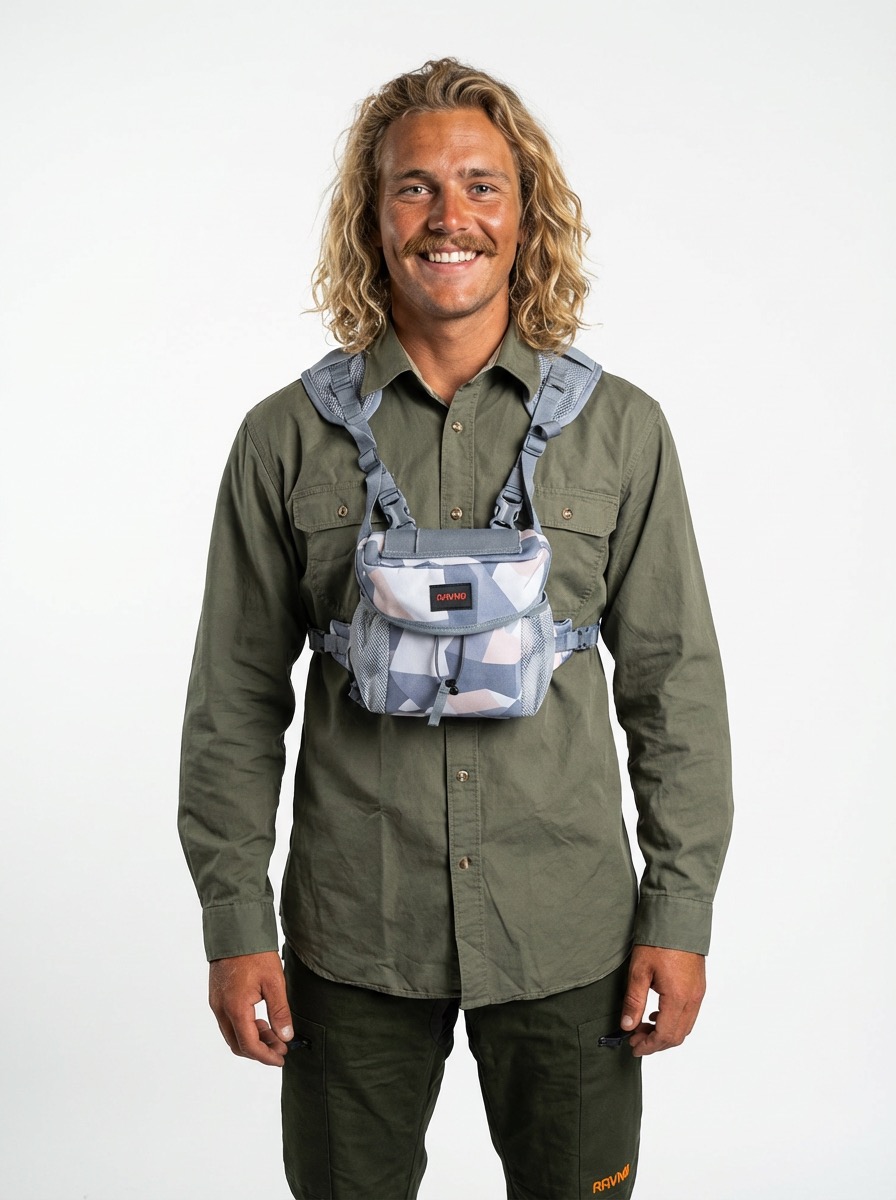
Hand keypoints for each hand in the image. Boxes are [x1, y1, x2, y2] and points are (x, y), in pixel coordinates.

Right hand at [208, 950, 293, 1066]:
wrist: (235, 930)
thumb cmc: (255, 953)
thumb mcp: (274, 982)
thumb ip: (280, 1012)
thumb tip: (286, 1037)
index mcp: (235, 1008)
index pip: (249, 1045)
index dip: (266, 1056)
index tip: (281, 1058)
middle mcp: (221, 1009)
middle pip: (237, 1044)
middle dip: (259, 1050)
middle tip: (280, 1046)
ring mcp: (216, 1003)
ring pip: (232, 1034)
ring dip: (252, 1039)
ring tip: (273, 1032)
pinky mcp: (216, 997)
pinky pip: (228, 1022)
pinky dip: (244, 1028)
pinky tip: (260, 1020)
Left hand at [620, 944, 705, 1056]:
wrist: (678, 918)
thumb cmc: (658, 941)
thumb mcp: (639, 971)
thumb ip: (634, 1001)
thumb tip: (627, 1026)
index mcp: (678, 998)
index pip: (665, 1035)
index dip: (648, 1045)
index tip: (633, 1047)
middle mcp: (693, 999)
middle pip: (677, 1035)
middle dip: (656, 1043)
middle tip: (635, 1039)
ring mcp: (698, 993)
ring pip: (685, 1027)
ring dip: (665, 1033)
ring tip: (643, 1027)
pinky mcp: (698, 986)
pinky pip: (689, 1014)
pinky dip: (674, 1021)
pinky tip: (657, 1014)